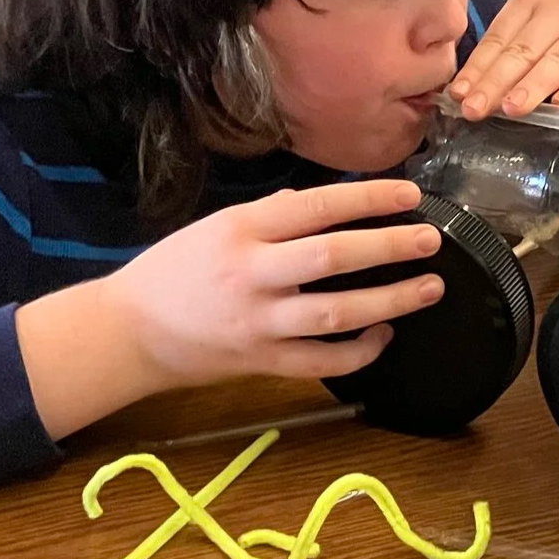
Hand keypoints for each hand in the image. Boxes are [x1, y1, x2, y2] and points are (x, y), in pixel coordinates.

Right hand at [17, 181, 446, 436]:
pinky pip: (320, 362)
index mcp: (241, 229)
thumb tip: (326, 203)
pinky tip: (385, 335)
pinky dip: (358, 352)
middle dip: (389, 246)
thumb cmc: (176, 269)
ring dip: (390, 301)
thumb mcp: (217, 225)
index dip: (368, 199)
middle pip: (332, 257)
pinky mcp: (261, 362)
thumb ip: (273, 214)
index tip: (409, 195)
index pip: (316, 206)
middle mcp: (252, 273)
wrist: (128, 330)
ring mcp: (258, 322)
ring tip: (430, 287)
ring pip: (335, 313)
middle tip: (430, 239)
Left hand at [451, 0, 558, 118]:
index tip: (459, 93)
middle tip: (475, 108)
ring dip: (533, 86)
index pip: (500, 37)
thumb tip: (478, 81)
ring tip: (511, 108)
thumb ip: (515, 37)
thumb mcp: (542, 6)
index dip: (478, 68)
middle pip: (524, 51)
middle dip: (496, 82)